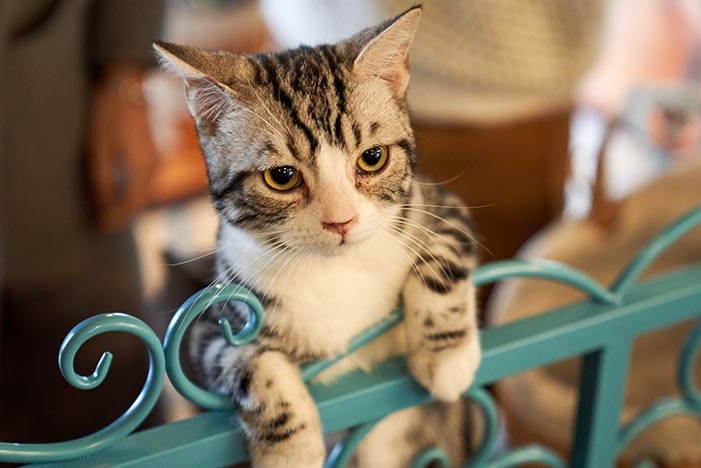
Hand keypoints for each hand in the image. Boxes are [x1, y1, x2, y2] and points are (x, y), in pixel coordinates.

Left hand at [88, 65, 158, 231]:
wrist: (129, 82)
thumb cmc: (110, 112)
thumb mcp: (99, 148)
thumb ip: (101, 181)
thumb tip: (101, 208)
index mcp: (141, 169)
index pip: (131, 206)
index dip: (115, 219)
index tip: (98, 227)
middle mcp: (154, 167)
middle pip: (139, 200)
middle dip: (121, 213)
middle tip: (101, 221)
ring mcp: (157, 158)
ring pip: (143, 189)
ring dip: (126, 201)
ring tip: (107, 208)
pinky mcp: (154, 151)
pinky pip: (144, 178)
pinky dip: (131, 187)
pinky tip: (118, 187)